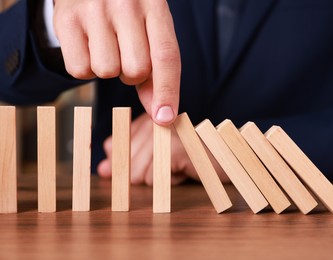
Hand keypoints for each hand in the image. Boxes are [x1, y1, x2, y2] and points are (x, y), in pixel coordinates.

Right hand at [53, 0, 180, 124]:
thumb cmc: (127, 12)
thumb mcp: (151, 29)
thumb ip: (158, 69)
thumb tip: (160, 113)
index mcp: (155, 5)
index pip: (166, 56)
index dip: (168, 91)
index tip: (165, 118)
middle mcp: (126, 4)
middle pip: (136, 70)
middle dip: (133, 74)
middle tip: (126, 54)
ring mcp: (94, 10)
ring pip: (107, 71)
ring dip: (109, 69)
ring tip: (107, 46)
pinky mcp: (67, 20)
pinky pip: (79, 70)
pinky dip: (86, 68)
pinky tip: (89, 46)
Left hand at [97, 113, 228, 184]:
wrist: (226, 154)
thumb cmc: (189, 156)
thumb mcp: (155, 155)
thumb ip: (129, 158)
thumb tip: (102, 170)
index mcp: (145, 119)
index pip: (114, 145)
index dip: (121, 162)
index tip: (135, 167)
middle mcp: (152, 121)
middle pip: (124, 163)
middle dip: (142, 174)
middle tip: (165, 167)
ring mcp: (164, 132)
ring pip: (137, 173)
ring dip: (157, 179)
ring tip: (175, 167)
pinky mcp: (174, 148)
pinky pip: (154, 179)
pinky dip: (168, 182)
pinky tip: (182, 171)